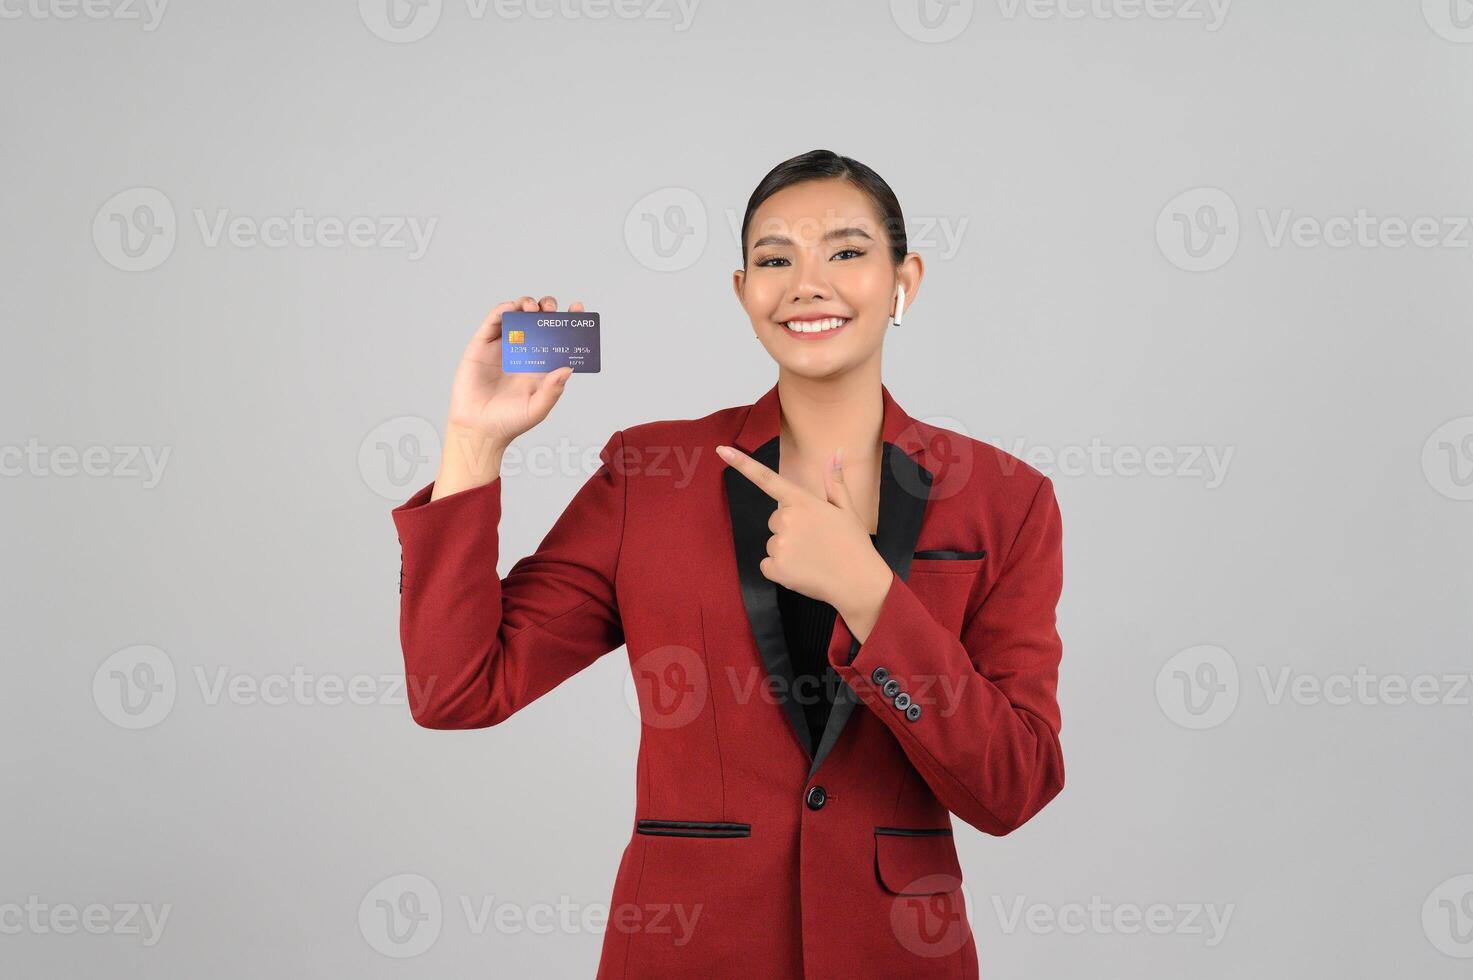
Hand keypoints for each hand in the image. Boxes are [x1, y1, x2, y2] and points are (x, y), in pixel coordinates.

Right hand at [432, 295, 581, 499]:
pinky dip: (503, 310)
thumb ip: (553, 391)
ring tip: (532, 308)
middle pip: (539, 320)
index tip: (578, 308)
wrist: (478, 429)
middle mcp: (524, 352)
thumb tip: (568, 368)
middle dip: (547, 308)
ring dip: (526, 304)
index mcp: (541, 364)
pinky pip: (493, 322)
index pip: (559, 337)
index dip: (569, 321)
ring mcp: (503, 347)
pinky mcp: (482, 345)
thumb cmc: (509, 422)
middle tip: (551, 309)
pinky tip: (511, 308)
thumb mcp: (537, 409)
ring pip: (518, 315)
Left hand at [714, 443, 893, 632]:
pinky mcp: (775, 568)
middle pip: (775, 521)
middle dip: (790, 530)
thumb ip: (834, 481)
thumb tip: (835, 452)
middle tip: (815, 541)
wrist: (859, 582)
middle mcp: (787, 520)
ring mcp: (780, 545)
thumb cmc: (853, 544)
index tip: (720, 450)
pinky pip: (767, 565)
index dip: (742, 464)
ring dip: (787, 551)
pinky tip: (802, 571)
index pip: (766, 479)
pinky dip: (780, 570)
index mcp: (802, 502)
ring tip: (813, 558)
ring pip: (772, 544)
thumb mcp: (846, 509)